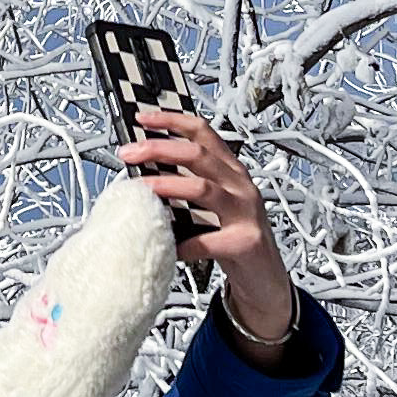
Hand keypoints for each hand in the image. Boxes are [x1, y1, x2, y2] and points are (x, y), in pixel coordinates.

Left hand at [117, 106, 298, 349]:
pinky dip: (184, 244)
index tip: (142, 117)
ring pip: (203, 188)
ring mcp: (247, 212)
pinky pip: (209, 241)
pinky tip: (168, 247)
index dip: (172, 120)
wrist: (267, 278)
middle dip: (159, 149)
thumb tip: (143, 175)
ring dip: (167, 186)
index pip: (203, 132)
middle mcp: (240, 185)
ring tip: (142, 190)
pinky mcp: (248, 242)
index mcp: (231, 170)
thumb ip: (187, 187)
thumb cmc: (235, 238)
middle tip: (130, 153)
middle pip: (198, 154)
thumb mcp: (213, 205)